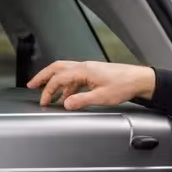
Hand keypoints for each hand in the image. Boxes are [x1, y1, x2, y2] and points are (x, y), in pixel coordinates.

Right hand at [27, 60, 155, 109]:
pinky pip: (74, 77)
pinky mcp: (93, 73)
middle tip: (31, 84)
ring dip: (54, 81)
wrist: (139, 80)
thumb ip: (81, 100)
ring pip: (65, 71)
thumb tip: (66, 104)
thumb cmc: (124, 85)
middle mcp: (84, 67)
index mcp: (83, 70)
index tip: (44, 102)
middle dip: (42, 76)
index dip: (48, 91)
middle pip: (57, 68)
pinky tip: (68, 96)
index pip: (58, 79)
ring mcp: (88, 69)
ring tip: (48, 92)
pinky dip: (67, 85)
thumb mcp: (101, 97)